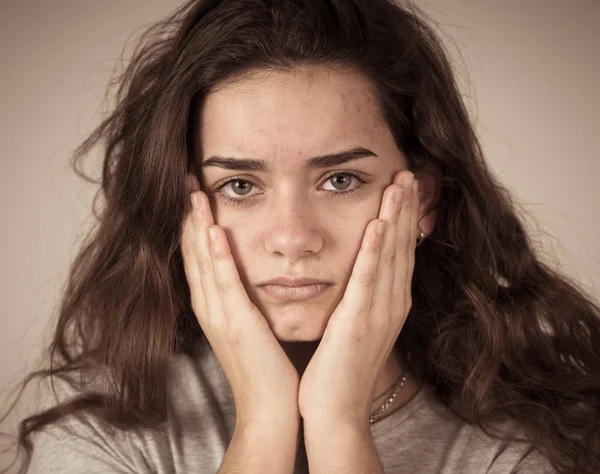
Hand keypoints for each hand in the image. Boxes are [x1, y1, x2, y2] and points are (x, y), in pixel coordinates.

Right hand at [180, 173, 299, 428]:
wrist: (270, 407)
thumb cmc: (265, 365)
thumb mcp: (249, 324)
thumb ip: (242, 297)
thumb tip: (247, 271)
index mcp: (213, 306)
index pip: (197, 255)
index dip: (192, 223)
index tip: (192, 191)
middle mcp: (209, 307)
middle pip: (193, 252)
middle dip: (188, 216)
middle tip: (185, 179)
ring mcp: (220, 316)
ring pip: (203, 262)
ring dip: (198, 226)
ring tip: (194, 192)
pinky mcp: (238, 325)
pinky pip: (225, 285)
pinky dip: (217, 257)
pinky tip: (214, 231)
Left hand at [298, 171, 419, 426]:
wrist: (334, 409)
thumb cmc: (340, 367)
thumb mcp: (356, 325)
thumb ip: (362, 297)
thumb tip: (360, 274)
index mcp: (389, 303)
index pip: (400, 252)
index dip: (404, 218)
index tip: (404, 188)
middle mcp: (391, 303)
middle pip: (402, 247)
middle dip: (406, 209)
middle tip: (408, 173)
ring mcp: (379, 313)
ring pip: (390, 257)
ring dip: (396, 218)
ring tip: (399, 184)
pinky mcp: (359, 322)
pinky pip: (368, 281)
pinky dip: (374, 252)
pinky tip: (378, 225)